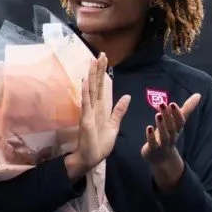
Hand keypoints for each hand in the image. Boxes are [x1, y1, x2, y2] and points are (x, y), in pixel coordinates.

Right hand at [67, 53, 130, 179]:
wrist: (91, 158)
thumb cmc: (100, 143)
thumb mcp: (114, 125)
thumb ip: (119, 111)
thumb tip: (127, 96)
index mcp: (100, 108)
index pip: (102, 86)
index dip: (103, 73)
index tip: (105, 59)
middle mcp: (92, 107)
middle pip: (96, 85)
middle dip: (98, 69)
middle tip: (101, 54)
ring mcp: (88, 112)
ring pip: (90, 90)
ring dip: (92, 76)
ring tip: (93, 61)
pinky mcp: (86, 120)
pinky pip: (86, 104)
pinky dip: (85, 93)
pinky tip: (85, 82)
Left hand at [142, 93, 198, 190]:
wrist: (162, 159)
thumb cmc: (169, 136)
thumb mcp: (177, 123)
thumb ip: (186, 109)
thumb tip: (198, 94)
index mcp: (177, 130)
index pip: (180, 122)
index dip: (177, 113)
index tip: (172, 103)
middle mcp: (171, 137)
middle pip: (172, 128)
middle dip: (168, 116)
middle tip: (163, 104)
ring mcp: (163, 145)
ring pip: (164, 136)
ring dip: (162, 125)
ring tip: (158, 114)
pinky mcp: (153, 150)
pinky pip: (153, 144)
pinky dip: (151, 137)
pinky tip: (148, 128)